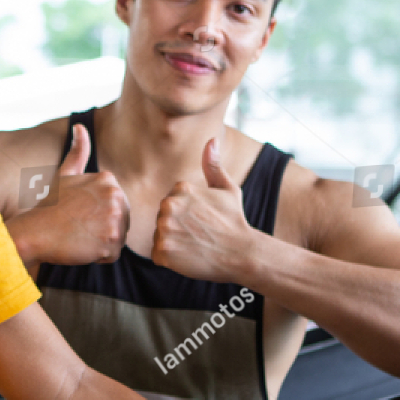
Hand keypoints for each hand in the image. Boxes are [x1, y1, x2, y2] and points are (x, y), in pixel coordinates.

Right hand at [12, 124, 130, 266]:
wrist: (35, 232)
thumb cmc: (49, 207)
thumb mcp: (65, 175)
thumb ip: (78, 152)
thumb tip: (80, 126)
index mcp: (108, 179)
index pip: (117, 206)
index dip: (98, 215)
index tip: (79, 215)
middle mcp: (116, 195)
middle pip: (122, 222)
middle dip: (102, 230)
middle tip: (78, 228)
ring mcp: (115, 217)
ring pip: (118, 239)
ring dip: (101, 244)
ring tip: (80, 237)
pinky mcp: (112, 239)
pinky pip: (113, 255)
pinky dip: (98, 257)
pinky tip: (82, 247)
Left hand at [151, 138, 254, 280]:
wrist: (241, 253)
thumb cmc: (235, 221)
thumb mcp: (228, 189)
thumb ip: (214, 166)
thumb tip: (212, 140)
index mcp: (181, 188)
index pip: (170, 204)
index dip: (186, 216)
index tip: (202, 221)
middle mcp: (169, 205)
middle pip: (162, 219)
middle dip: (176, 228)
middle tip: (199, 235)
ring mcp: (164, 229)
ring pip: (159, 237)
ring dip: (173, 243)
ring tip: (194, 246)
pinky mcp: (163, 251)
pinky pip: (157, 255)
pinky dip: (170, 260)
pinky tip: (188, 257)